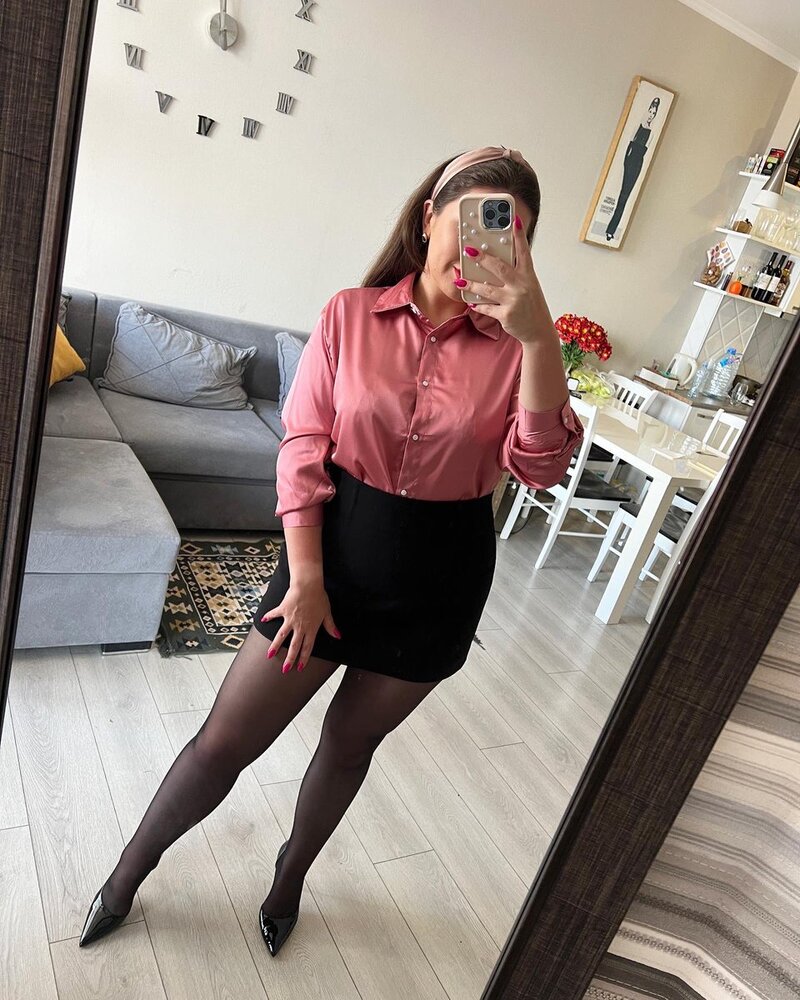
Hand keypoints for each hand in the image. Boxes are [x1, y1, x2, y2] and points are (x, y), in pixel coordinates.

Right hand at [260, 580, 340, 671]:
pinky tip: (263, 621)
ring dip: (275, 646)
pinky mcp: (283, 610)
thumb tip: (338, 636)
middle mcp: (300, 626)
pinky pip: (274, 614)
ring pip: (281, 636)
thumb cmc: (319, 597)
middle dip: (289, 659)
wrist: (308, 585)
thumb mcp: (327, 613)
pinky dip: (268, 617)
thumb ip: (330, 626)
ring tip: (269, 655)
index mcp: (311, 628)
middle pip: (294, 646)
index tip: (300, 668)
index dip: (304, 658)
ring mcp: (290, 619)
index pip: (307, 647)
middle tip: (284, 669)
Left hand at [455, 214, 554, 345]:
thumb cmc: (532, 306)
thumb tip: (495, 263)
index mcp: (528, 276)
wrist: (538, 330)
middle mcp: (521, 286)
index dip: (519, 235)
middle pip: (499, 268)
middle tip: (469, 250)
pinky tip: (470, 301)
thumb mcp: (529, 286)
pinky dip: (477, 304)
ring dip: (472, 284)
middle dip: (483, 258)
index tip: (513, 219)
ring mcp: (513, 300)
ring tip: (460, 280)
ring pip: (487, 289)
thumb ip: (516, 274)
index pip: (524, 251)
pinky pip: (486, 307)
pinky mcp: (505, 314)